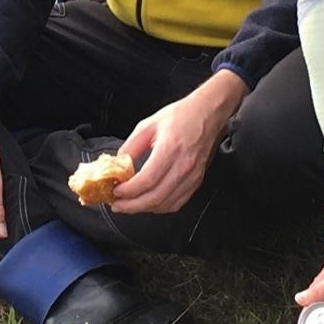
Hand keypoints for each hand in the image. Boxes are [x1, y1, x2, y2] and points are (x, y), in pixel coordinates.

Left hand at [106, 69, 247, 216]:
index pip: (146, 180)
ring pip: (166, 204)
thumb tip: (118, 164)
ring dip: (144, 209)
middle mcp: (183, 166)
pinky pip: (177, 202)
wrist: (207, 114)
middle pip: (155, 197)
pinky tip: (149, 203)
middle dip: (132, 206)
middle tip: (117, 205)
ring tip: (129, 205)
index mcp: (170, 149)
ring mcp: (192, 176)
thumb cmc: (181, 116)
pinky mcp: (196, 181)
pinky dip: (160, 207)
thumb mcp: (148, 125)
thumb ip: (131, 146)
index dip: (128, 190)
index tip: (116, 191)